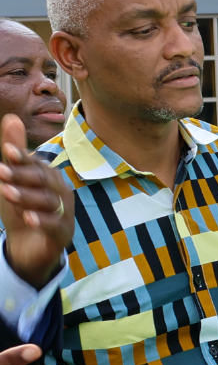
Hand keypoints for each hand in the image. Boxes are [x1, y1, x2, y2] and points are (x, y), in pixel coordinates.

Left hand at [0, 115, 72, 287]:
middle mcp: (60, 191)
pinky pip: (55, 225)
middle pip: (44, 181)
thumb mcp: (14, 180)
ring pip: (49, 202)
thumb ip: (14, 153)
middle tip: (0, 172)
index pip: (36, 165)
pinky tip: (28, 218)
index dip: (23, 158)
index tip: (7, 151)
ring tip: (6, 194)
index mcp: (49, 177)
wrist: (30, 246)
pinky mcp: (63, 232)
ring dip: (27, 197)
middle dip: (22, 176)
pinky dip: (42, 221)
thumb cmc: (23, 208)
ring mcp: (64, 212)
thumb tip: (11, 118)